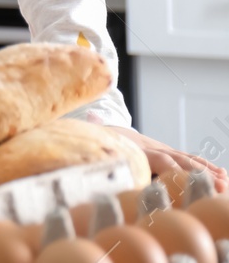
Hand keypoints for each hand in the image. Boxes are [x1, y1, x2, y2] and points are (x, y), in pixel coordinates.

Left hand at [109, 125, 228, 192]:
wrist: (106, 129)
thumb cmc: (105, 152)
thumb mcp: (105, 160)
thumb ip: (115, 173)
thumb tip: (121, 192)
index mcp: (136, 151)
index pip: (160, 159)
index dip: (174, 171)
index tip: (187, 184)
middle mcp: (152, 147)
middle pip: (180, 159)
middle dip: (199, 174)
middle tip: (218, 186)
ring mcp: (163, 148)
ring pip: (188, 158)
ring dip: (207, 171)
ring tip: (223, 183)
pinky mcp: (169, 152)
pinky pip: (190, 158)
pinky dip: (206, 166)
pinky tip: (222, 175)